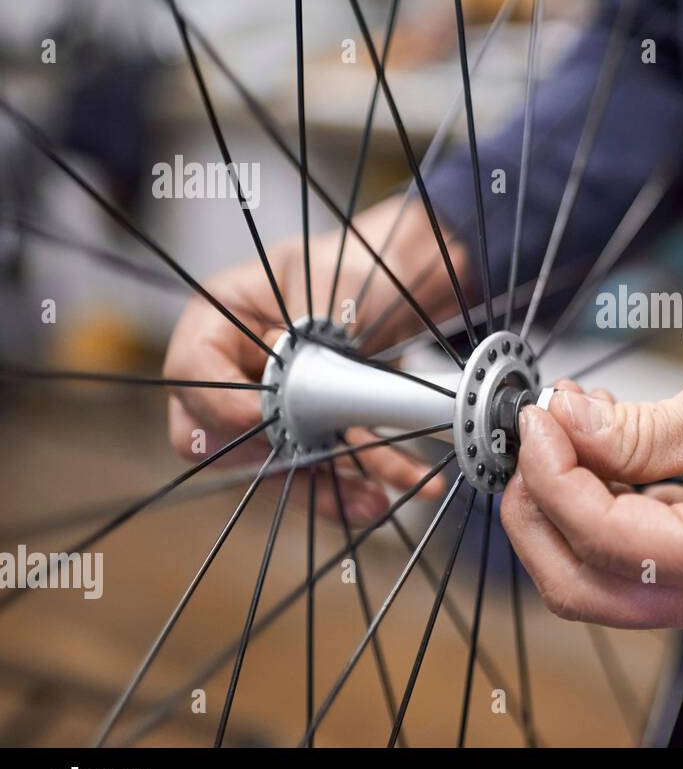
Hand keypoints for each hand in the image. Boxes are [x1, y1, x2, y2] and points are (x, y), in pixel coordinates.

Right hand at [162, 198, 467, 521]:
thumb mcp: (334, 282)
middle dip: (272, 462)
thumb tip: (310, 388)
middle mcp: (235, 371)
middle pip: (221, 438)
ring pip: (277, 468)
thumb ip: (314, 334)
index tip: (264, 421)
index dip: (220, 405)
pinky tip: (393, 492)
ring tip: (373, 503)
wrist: (406, 284)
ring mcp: (271, 408)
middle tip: (319, 468)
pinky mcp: (312, 433)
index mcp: (220, 320)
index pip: (191, 371)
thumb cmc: (359, 265)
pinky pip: (324, 472)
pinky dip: (358, 485)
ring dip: (326, 490)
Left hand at [502, 353, 682, 637]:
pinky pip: (620, 565)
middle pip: (577, 586)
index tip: (536, 417)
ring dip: (559, 511)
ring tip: (565, 433)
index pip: (599, 536)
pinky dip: (591, 513)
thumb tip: (557, 421)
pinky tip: (596, 455)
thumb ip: (630, 430)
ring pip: (590, 582)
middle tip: (531, 437)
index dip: (551, 473)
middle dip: (536, 511)